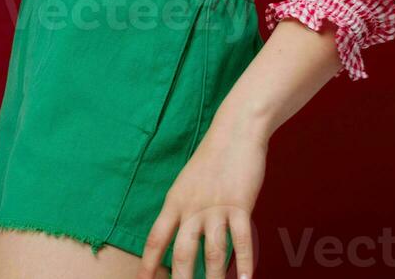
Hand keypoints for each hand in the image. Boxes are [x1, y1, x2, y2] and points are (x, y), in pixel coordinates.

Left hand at [137, 120, 268, 278]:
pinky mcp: (241, 204)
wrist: (235, 130)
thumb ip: (183, 208)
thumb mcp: (187, 181)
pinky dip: (245, 264)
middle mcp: (193, 206)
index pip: (156, 238)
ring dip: (215, 278)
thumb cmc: (212, 157)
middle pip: (183, 252)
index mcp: (175, 200)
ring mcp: (217, 206)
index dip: (149, 264)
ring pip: (214, 252)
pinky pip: (242, 240)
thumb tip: (181, 236)